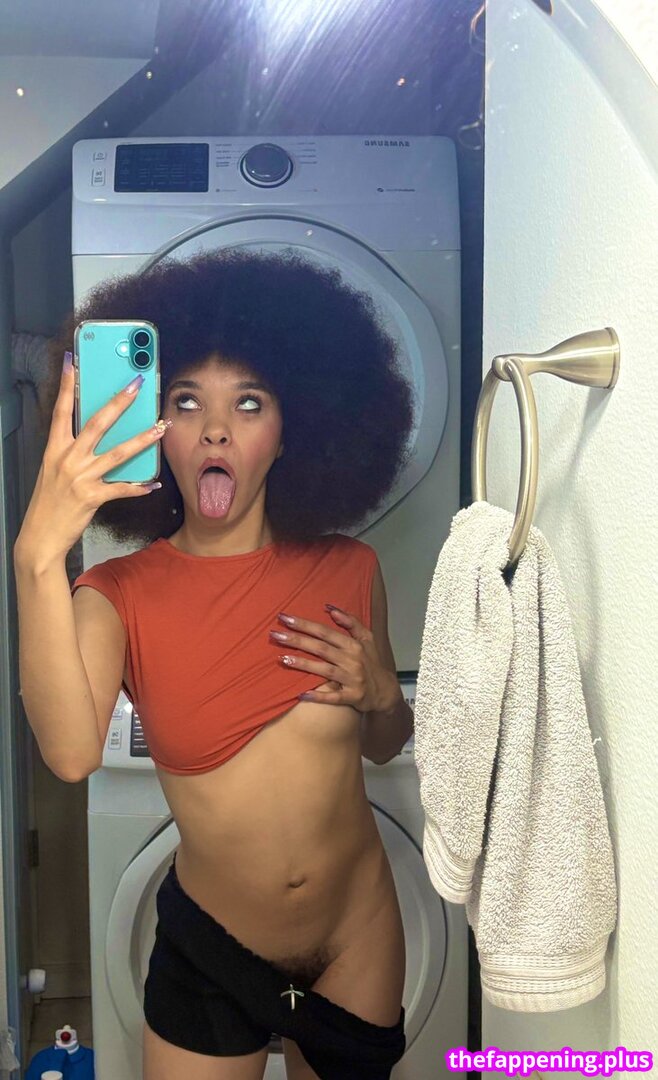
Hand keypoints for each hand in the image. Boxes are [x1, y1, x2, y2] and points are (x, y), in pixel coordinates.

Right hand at [14, 352, 169, 565]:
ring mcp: (80, 477)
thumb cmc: (49, 503)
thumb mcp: (53, 470)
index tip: (72, 362)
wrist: (40, 537)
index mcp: (54, 449)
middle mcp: (67, 459)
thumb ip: (71, 452)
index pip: (60, 411)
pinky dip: (139, 487)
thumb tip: (93, 436)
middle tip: (137, 385)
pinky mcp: (92, 497)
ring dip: (143, 439)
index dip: (65, 386)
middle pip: (97, 423)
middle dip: (119, 402)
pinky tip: (153, 484)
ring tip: (160, 427)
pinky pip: (122, 488)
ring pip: (118, 452)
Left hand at [270, 605, 399, 712]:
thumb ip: (350, 622)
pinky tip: (301, 694)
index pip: (325, 632)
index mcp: (354, 645)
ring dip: (303, 664)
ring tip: (283, 658)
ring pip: (324, 670)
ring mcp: (352, 680)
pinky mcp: (351, 697)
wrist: (385, 691)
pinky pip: (332, 697)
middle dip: (298, 640)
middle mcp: (352, 660)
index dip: (305, 625)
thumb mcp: (367, 638)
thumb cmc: (371, 662)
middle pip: (321, 648)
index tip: (285, 618)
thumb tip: (330, 608)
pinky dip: (318, 696)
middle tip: (276, 634)